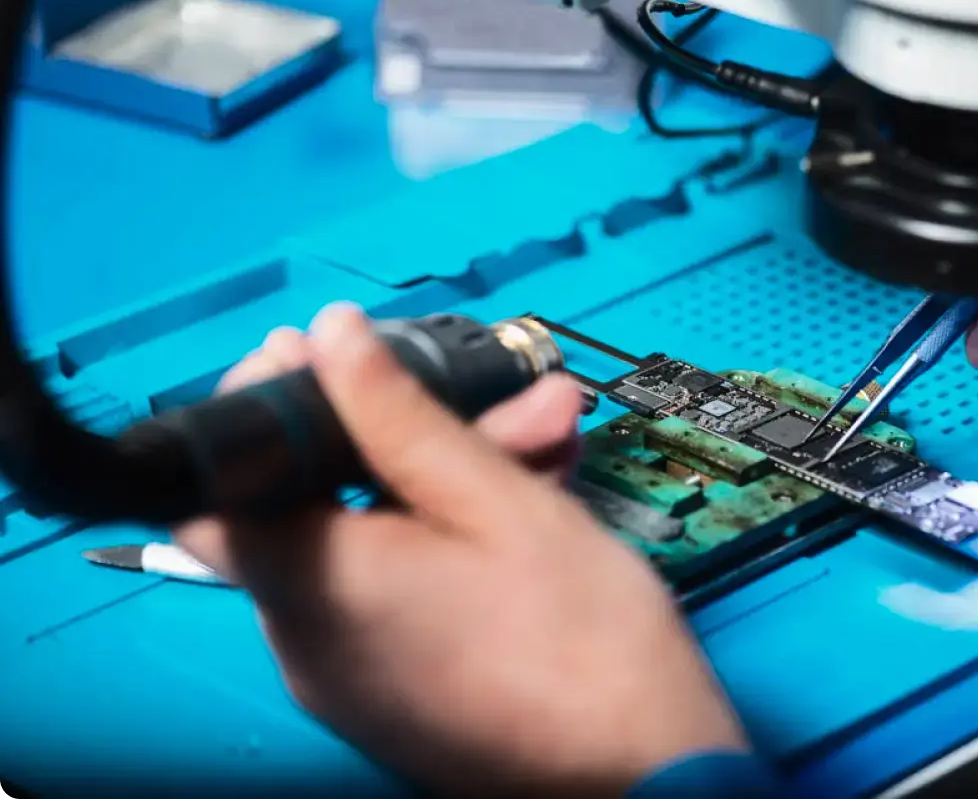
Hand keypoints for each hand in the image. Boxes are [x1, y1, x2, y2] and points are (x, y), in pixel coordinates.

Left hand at [175, 305, 746, 796]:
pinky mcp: (395, 690)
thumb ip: (401, 416)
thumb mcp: (497, 501)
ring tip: (548, 435)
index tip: (321, 357)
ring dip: (446, 476)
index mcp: (317, 588)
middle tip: (489, 393)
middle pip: (316, 505)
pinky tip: (535, 491)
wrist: (648, 776)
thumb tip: (330, 336)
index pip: (216, 489)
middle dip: (400, 431)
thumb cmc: (581, 635)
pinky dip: (446, 535)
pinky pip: (398, 587)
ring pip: (372, 540)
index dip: (254, 413)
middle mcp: (309, 639)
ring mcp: (351, 673)